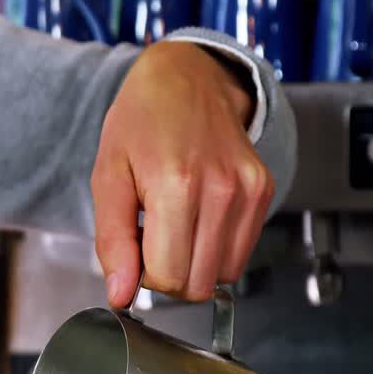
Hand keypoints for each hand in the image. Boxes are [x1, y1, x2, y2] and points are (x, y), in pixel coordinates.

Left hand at [93, 41, 273, 305]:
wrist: (188, 78)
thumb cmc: (141, 123)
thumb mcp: (108, 177)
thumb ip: (112, 242)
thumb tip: (120, 295)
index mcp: (176, 185)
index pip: (168, 277)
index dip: (145, 275)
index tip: (137, 248)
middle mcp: (221, 190)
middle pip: (198, 284)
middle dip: (169, 275)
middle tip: (153, 238)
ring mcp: (249, 191)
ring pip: (223, 276)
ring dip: (194, 264)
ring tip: (177, 225)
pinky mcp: (264, 191)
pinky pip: (241, 254)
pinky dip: (217, 250)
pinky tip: (199, 218)